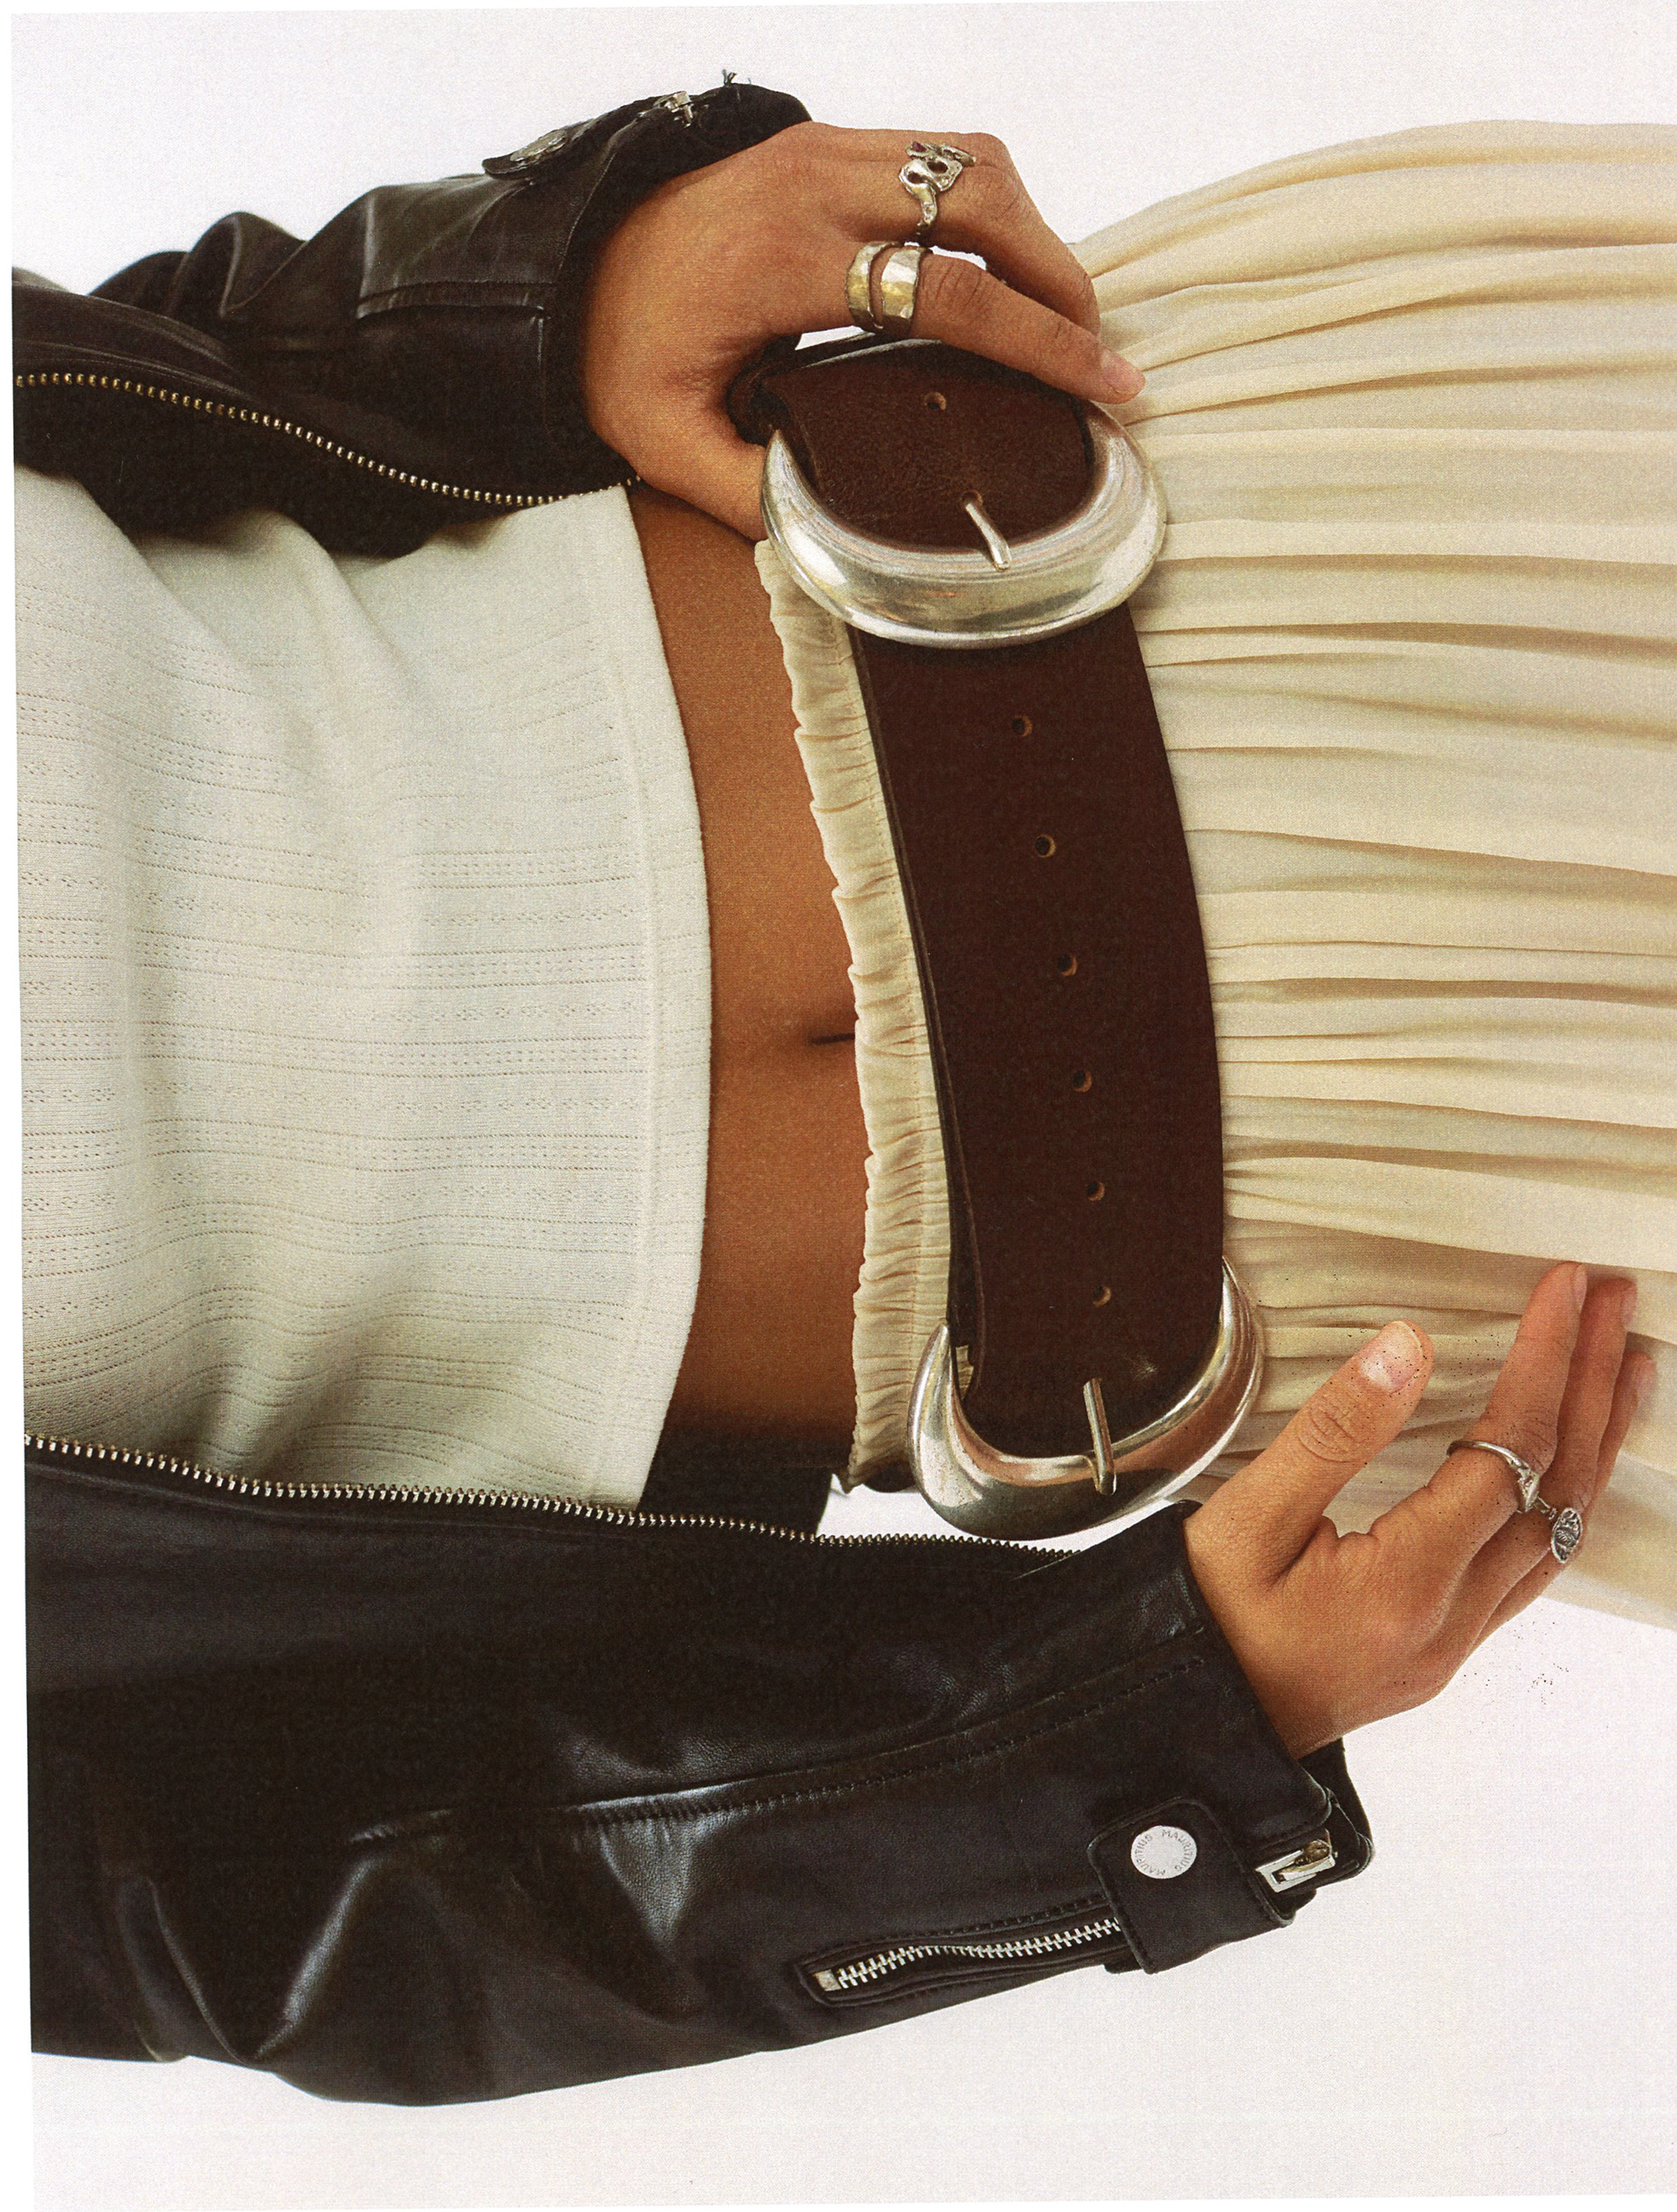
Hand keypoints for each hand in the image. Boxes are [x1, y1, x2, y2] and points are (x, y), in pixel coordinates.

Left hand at [580, 120, 1142, 539]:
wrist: (558, 261)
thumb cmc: (615, 350)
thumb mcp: (664, 443)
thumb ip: (750, 494)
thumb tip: (834, 541)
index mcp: (781, 261)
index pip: (948, 292)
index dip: (1041, 342)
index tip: (1105, 384)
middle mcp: (809, 183)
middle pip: (983, 204)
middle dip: (1060, 279)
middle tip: (1098, 354)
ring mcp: (819, 147)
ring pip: (971, 161)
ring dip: (1033, 234)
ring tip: (1060, 316)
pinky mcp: (822, 140)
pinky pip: (937, 152)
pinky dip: (988, 206)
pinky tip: (1002, 271)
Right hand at [1183, 1263, 1650, 1757]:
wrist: (1179, 1723)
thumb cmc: (1201, 1623)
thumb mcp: (1247, 1518)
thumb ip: (1334, 1431)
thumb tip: (1409, 1348)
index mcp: (1404, 1587)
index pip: (1508, 1454)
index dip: (1544, 1362)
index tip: (1563, 1289)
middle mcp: (1448, 1623)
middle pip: (1556, 1489)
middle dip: (1590, 1384)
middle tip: (1612, 1302)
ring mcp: (1452, 1643)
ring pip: (1557, 1531)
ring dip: (1595, 1441)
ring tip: (1618, 1367)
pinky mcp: (1440, 1649)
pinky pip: (1533, 1562)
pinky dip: (1563, 1494)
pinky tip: (1566, 1461)